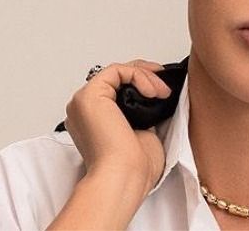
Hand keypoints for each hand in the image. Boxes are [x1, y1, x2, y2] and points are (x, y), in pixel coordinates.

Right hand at [63, 59, 171, 198]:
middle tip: (164, 86)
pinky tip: (151, 91)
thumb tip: (157, 97)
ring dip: (144, 75)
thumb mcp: (144, 133)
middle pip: (116, 78)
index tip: (162, 88)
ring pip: (116, 72)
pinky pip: (116, 71)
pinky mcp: (88, 96)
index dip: (141, 82)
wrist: (124, 177)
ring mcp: (84, 102)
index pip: (117, 90)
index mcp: (95, 121)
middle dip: (145, 75)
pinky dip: (138, 75)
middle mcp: (85, 111)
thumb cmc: (133, 167)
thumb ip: (144, 114)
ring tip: (161, 92)